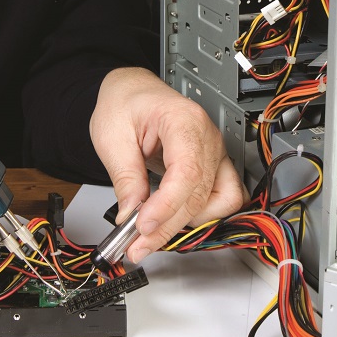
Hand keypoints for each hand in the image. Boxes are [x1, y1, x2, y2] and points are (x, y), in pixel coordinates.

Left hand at [89, 67, 245, 262]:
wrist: (133, 92)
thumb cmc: (124, 103)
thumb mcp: (112, 136)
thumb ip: (124, 177)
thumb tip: (131, 216)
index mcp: (183, 120)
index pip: (186, 172)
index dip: (166, 206)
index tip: (142, 226)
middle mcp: (207, 136)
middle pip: (199, 194)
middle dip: (167, 226)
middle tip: (136, 244)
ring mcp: (214, 151)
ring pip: (218, 202)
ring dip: (187, 224)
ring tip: (155, 232)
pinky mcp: (213, 165)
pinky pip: (225, 198)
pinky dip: (205, 215)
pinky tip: (177, 219)